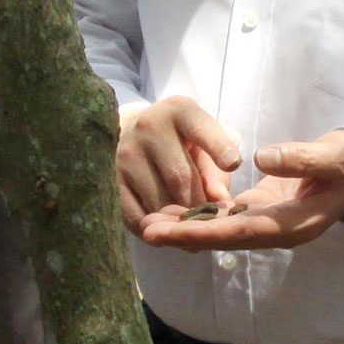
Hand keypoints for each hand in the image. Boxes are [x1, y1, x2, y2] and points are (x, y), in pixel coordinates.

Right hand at [116, 96, 239, 232]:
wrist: (132, 133)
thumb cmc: (180, 141)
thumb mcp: (203, 144)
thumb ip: (216, 172)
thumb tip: (220, 203)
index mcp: (179, 112)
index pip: (201, 129)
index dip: (218, 146)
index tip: (234, 164)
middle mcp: (148, 127)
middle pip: (180, 176)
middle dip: (199, 205)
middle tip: (212, 223)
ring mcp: (125, 152)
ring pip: (158, 200)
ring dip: (178, 220)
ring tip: (192, 230)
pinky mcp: (110, 178)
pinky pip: (135, 214)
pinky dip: (154, 228)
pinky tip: (166, 231)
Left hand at [135, 130, 343, 252]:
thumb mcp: (333, 156)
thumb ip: (301, 159)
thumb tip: (263, 157)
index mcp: (293, 225)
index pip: (242, 231)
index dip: (206, 231)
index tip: (173, 231)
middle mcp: (275, 231)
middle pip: (224, 237)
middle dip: (185, 235)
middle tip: (147, 232)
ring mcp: (266, 223)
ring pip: (220, 230)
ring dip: (186, 229)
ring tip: (148, 224)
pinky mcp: (260, 212)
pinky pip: (224, 218)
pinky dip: (199, 216)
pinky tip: (171, 212)